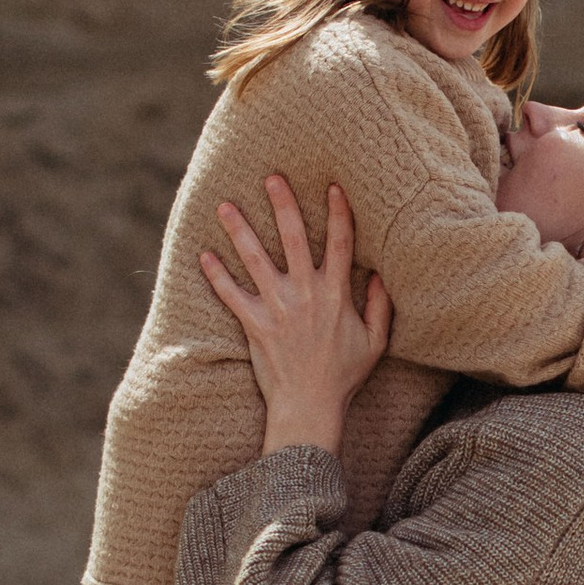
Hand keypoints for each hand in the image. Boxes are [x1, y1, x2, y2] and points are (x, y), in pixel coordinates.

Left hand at [200, 176, 390, 456]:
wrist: (309, 407)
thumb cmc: (343, 376)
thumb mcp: (375, 341)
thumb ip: (380, 305)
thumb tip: (379, 274)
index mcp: (336, 294)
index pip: (341, 243)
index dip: (338, 212)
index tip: (332, 185)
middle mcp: (306, 294)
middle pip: (294, 239)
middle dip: (283, 205)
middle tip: (272, 177)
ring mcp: (277, 308)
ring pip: (255, 259)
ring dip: (239, 230)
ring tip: (225, 205)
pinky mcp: (254, 325)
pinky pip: (231, 295)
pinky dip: (216, 275)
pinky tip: (203, 254)